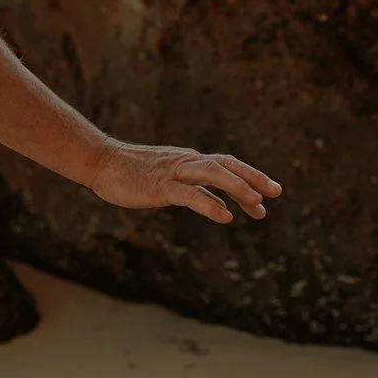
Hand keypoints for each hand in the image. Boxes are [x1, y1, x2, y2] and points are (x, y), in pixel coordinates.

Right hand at [89, 141, 281, 222]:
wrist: (101, 162)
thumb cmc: (132, 172)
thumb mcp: (168, 177)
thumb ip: (191, 185)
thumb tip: (213, 199)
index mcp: (189, 161)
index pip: (227, 164)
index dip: (250, 176)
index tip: (269, 193)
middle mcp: (187, 162)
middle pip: (227, 165)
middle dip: (254, 178)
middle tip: (276, 193)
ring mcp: (174, 173)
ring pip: (213, 174)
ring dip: (238, 188)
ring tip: (257, 204)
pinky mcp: (160, 186)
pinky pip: (190, 195)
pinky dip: (210, 204)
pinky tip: (225, 216)